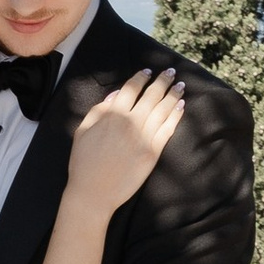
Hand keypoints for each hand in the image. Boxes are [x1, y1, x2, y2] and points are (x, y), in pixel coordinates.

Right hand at [64, 68, 183, 220]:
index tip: (148, 71)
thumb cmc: (84, 162)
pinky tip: (180, 105)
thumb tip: (116, 95)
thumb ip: (99, 110)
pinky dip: (175, 115)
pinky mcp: (153, 152)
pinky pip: (168, 128)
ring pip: (163, 109)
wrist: (94, 192)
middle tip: (171, 71)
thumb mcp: (82, 130)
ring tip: (180, 85)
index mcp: (112, 114)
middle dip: (163, 81)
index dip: (141, 77)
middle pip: (151, 95)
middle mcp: (130, 122)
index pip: (131, 89)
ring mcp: (144, 137)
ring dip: (173, 94)